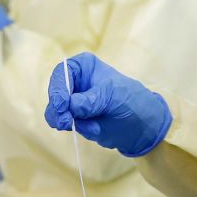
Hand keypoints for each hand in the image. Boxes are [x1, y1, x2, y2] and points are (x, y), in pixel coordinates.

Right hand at [44, 53, 171, 156]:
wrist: (142, 126)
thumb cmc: (130, 100)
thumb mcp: (112, 96)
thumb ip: (90, 101)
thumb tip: (69, 106)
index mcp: (82, 67)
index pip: (61, 73)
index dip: (58, 88)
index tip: (62, 105)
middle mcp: (74, 82)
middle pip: (54, 93)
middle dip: (59, 109)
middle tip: (67, 122)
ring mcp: (72, 101)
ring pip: (54, 111)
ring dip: (67, 121)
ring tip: (91, 127)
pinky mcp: (73, 118)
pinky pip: (63, 124)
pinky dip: (76, 128)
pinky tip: (94, 129)